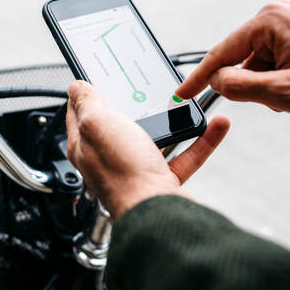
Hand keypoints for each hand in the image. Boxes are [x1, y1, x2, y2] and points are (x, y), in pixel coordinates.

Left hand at [66, 81, 229, 218]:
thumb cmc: (123, 172)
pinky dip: (201, 140)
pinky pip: (184, 155)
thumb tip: (75, 88)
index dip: (86, 94)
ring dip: (174, 119)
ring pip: (156, 137)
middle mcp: (108, 158)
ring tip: (187, 101)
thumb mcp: (98, 124)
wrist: (155, 211)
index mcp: (86, 145)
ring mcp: (135, 169)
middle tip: (145, 86)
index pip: (80, 114)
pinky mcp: (161, 180)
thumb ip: (87, 104)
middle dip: (134, 104)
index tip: (96, 78)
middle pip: (119, 124)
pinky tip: (214, 125)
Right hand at [177, 1, 289, 119]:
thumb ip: (240, 87)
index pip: (220, 53)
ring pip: (259, 64)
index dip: (198, 78)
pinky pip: (274, 60)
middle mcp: (275, 15)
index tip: (180, 94)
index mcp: (268, 21)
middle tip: (281, 98)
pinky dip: (281, 78)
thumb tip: (215, 81)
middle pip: (242, 60)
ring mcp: (288, 22)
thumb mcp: (284, 91)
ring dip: (271, 84)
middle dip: (255, 85)